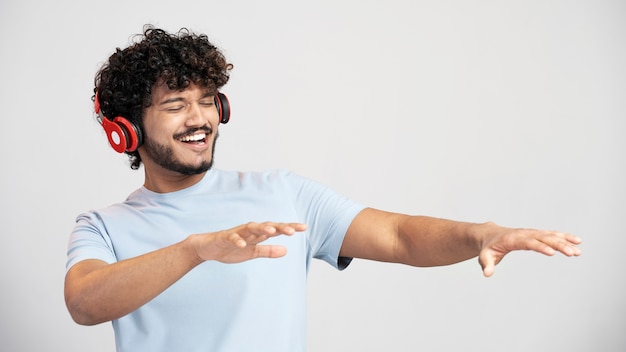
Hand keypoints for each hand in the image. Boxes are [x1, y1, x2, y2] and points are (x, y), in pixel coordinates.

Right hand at [189, 222, 307, 263]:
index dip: (290, 228)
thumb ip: (267, 251)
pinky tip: (243, 244)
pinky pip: (232, 237)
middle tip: (293, 231)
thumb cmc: (231, 248)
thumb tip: (285, 251)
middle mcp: (250, 230)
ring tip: (273, 231)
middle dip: (280, 227)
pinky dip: (237, 240)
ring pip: (251, 228)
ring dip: (262, 229)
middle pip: (267, 226)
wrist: (208, 248)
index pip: (277, 229)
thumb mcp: (252, 252)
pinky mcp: (225, 237)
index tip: (304, 228)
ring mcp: (237, 233)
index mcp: (257, 234)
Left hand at [477, 223, 581, 276]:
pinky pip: (552, 235)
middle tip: (573, 253)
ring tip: (578, 250)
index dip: (540, 247)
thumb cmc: (489, 247)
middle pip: (544, 238)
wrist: (490, 234)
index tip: (552, 253)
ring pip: (550, 236)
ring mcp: (531, 233)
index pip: (529, 242)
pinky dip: (564, 237)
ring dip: (565, 242)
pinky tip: (576, 241)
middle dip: (559, 245)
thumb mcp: (485, 256)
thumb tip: (487, 274)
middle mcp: (525, 234)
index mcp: (513, 239)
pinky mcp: (536, 235)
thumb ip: (486, 264)